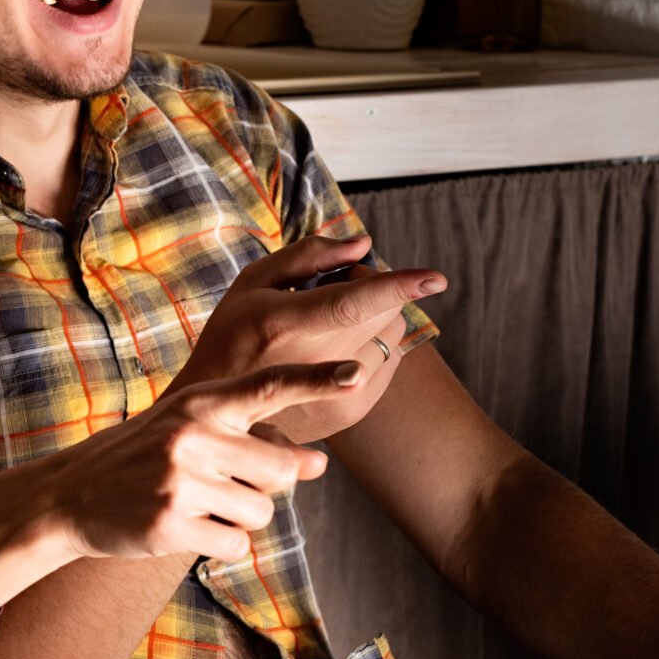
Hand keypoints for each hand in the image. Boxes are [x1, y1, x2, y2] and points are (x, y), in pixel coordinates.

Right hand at [47, 360, 359, 563]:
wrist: (71, 494)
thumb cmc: (145, 457)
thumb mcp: (195, 431)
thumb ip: (255, 439)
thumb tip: (319, 463)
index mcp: (201, 402)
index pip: (269, 385)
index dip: (316, 378)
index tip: (357, 370)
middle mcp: (192, 435)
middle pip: (281, 472)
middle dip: (268, 486)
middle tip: (226, 483)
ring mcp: (180, 481)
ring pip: (260, 513)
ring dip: (240, 518)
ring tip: (197, 504)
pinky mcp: (170, 525)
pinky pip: (235, 546)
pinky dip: (221, 544)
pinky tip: (187, 528)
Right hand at [180, 232, 447, 442]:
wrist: (222, 410)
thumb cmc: (233, 336)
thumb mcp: (253, 282)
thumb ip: (308, 254)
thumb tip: (364, 245)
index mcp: (284, 323)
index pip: (352, 302)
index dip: (397, 287)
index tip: (436, 279)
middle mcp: (313, 361)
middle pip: (383, 311)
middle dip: (371, 287)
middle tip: (332, 290)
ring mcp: (334, 394)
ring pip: (393, 334)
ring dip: (376, 317)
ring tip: (331, 323)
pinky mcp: (349, 414)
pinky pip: (391, 362)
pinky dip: (375, 344)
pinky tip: (337, 349)